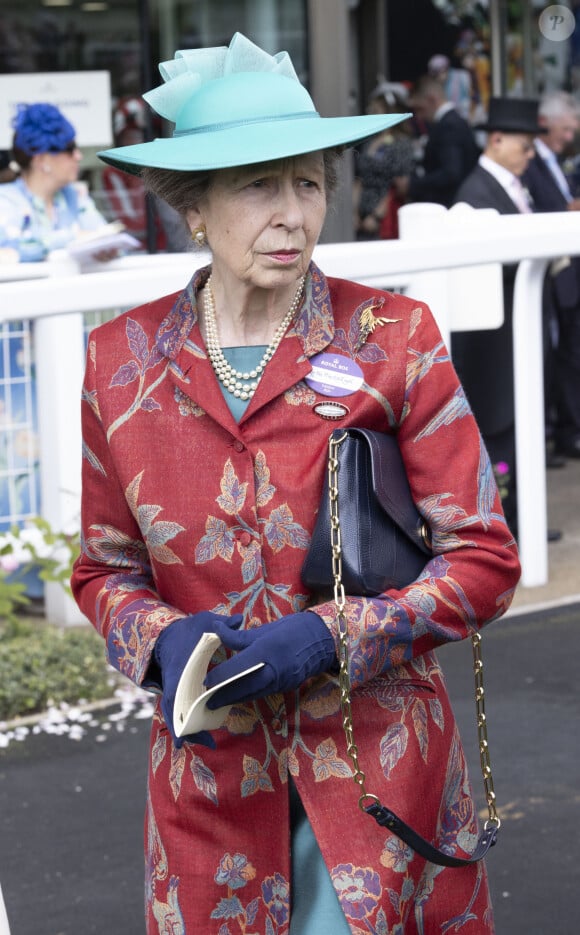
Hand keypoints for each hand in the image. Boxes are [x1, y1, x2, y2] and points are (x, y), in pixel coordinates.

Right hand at [154, 611, 242, 747]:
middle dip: (187, 729)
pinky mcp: (180, 695)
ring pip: (178, 716)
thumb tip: (238, 619)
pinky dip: (190, 725)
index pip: (175, 691)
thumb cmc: (189, 630)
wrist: (169, 635)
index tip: (186, 726)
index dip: (179, 710)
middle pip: (175, 712)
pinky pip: (183, 713)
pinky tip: (203, 737)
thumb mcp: (204, 622)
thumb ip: (220, 623)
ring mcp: (175, 691)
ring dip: (190, 730)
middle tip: (208, 743)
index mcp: (179, 668)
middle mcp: (174, 683)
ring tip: (210, 744)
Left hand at [204, 612, 335, 708]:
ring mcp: (282, 681)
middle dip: (225, 696)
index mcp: (266, 651)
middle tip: (207, 701)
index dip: (220, 676)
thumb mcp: (264, 629)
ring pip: (253, 693)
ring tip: (218, 700)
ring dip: (235, 698)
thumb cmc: (291, 629)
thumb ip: (238, 637)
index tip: (205, 682)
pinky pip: (263, 693)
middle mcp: (274, 669)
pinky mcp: (286, 687)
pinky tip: (237, 694)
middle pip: (244, 688)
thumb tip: (216, 631)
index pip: (237, 668)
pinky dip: (249, 694)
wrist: (322, 639)